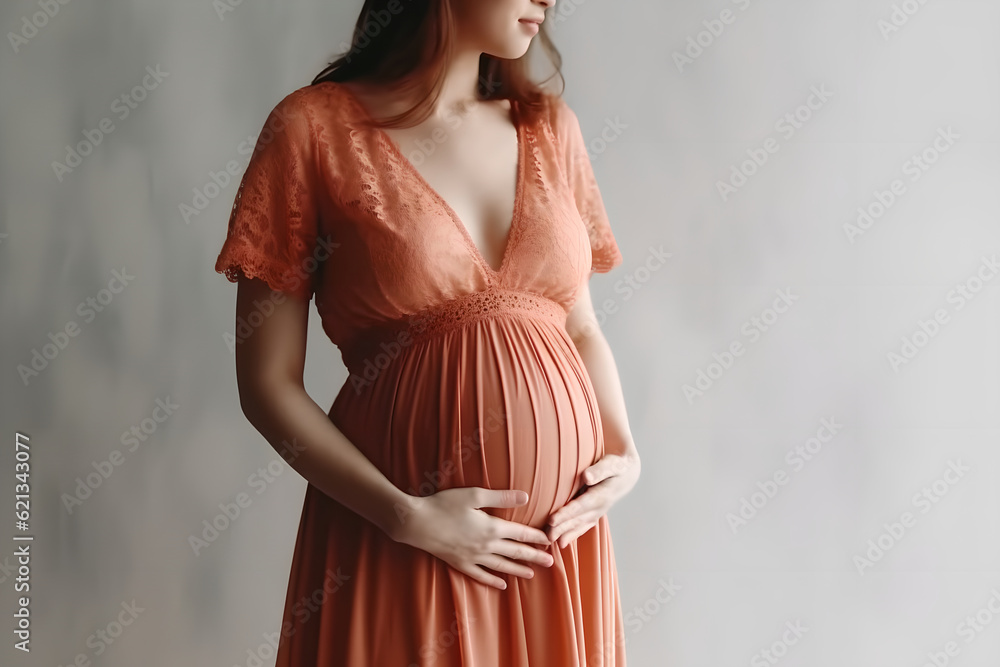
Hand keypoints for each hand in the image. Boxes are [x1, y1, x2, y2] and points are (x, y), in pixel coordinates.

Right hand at [390, 487, 554, 590]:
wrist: (417, 522)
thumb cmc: (444, 504)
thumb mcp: (474, 495)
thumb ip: (501, 497)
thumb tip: (525, 496)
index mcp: (491, 527)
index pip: (520, 533)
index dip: (536, 537)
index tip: (549, 540)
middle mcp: (485, 545)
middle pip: (515, 552)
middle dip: (533, 556)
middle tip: (550, 562)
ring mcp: (473, 557)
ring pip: (501, 565)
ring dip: (518, 570)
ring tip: (531, 574)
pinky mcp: (459, 563)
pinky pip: (480, 575)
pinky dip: (492, 581)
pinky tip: (502, 585)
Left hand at [546, 452, 640, 547]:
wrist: (626, 474)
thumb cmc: (616, 465)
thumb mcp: (611, 464)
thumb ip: (599, 470)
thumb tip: (586, 477)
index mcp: (602, 495)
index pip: (581, 506)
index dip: (566, 513)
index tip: (551, 520)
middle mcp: (600, 507)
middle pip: (578, 519)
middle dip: (562, 528)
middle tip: (546, 536)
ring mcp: (597, 513)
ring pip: (579, 526)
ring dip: (565, 534)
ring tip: (550, 541)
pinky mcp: (594, 514)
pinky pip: (583, 527)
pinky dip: (572, 535)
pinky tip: (561, 542)